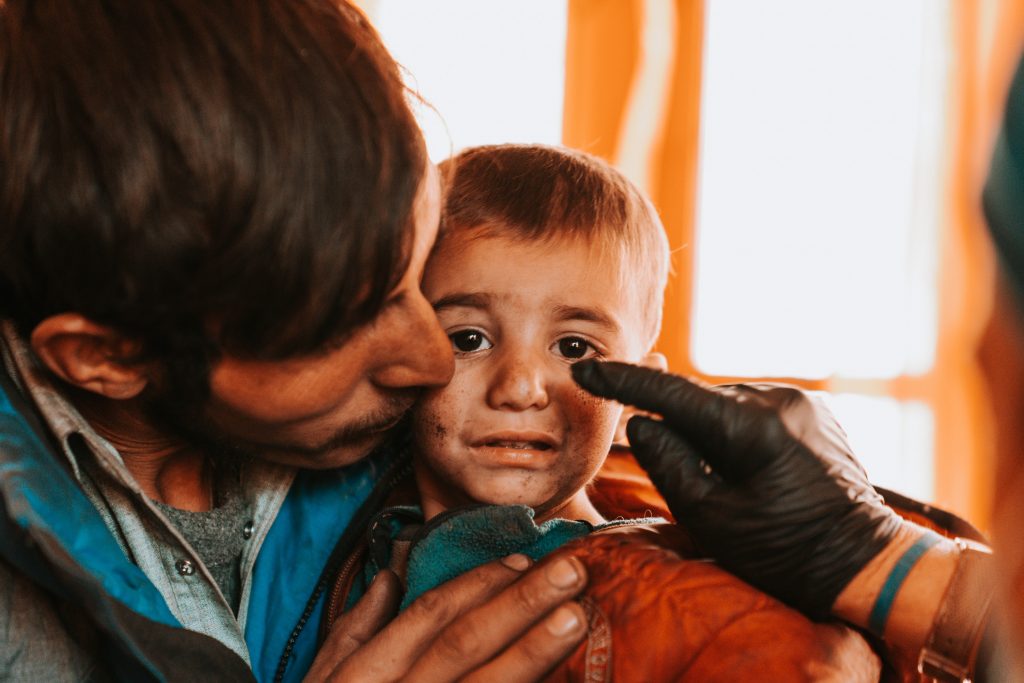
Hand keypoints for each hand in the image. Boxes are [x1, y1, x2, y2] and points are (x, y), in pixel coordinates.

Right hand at [305, 552, 587, 681]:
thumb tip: (390, 577)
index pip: (428, 616)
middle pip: (465, 642)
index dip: (478, 584)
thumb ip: (354, 630)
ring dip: (533, 652)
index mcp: (366, 675)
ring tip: (575, 618)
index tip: (521, 560)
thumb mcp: (322, 680)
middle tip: (570, 572)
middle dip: (519, 604)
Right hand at [572, 360, 903, 617]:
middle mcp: (779, 400)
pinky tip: (751, 469)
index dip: (624, 382)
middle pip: (701, 402)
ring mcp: (801, 401)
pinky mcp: (814, 409)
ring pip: (728, 405)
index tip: (587, 370)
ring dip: (711, 432)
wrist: (865, 562)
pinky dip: (738, 431)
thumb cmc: (786, 552)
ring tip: (729, 483)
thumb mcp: (713, 519)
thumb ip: (670, 465)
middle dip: (678, 427)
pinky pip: (756, 410)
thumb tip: (642, 423)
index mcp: (752, 429)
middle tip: (682, 474)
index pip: (672, 394)